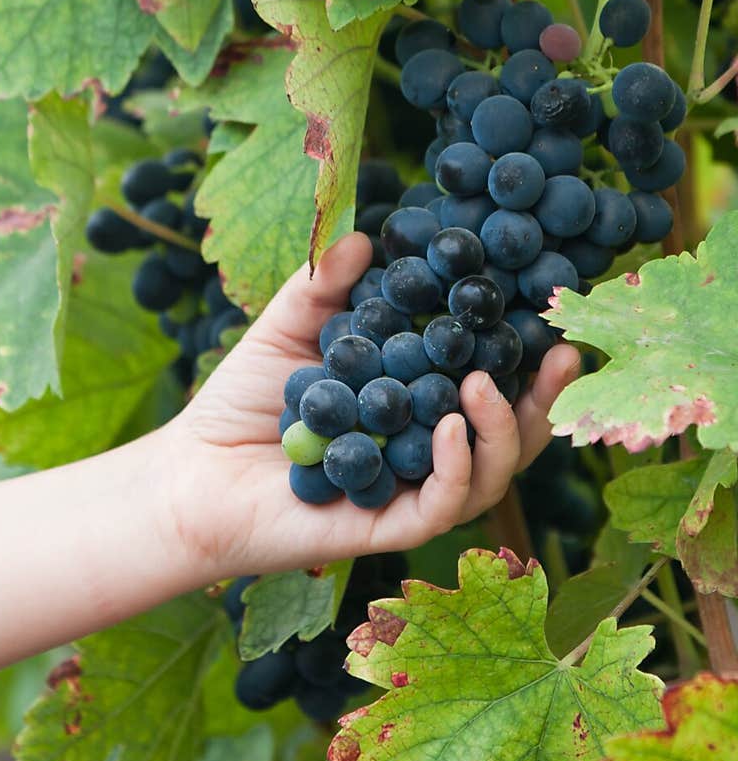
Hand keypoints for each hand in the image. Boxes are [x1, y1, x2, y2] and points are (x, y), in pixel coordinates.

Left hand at [162, 232, 579, 579]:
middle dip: (548, 395)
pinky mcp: (392, 526)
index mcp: (422, 400)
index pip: (490, 373)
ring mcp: (416, 490)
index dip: (527, 346)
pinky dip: (456, 467)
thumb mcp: (291, 328)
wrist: (194, 473)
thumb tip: (364, 234)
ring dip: (502, 427)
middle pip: (512, 429)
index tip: (551, 305)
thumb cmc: (246, 400)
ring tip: (482, 382)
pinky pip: (443, 504)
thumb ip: (328, 286)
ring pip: (492, 472)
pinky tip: (451, 428)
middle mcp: (431, 447)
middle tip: (565, 352)